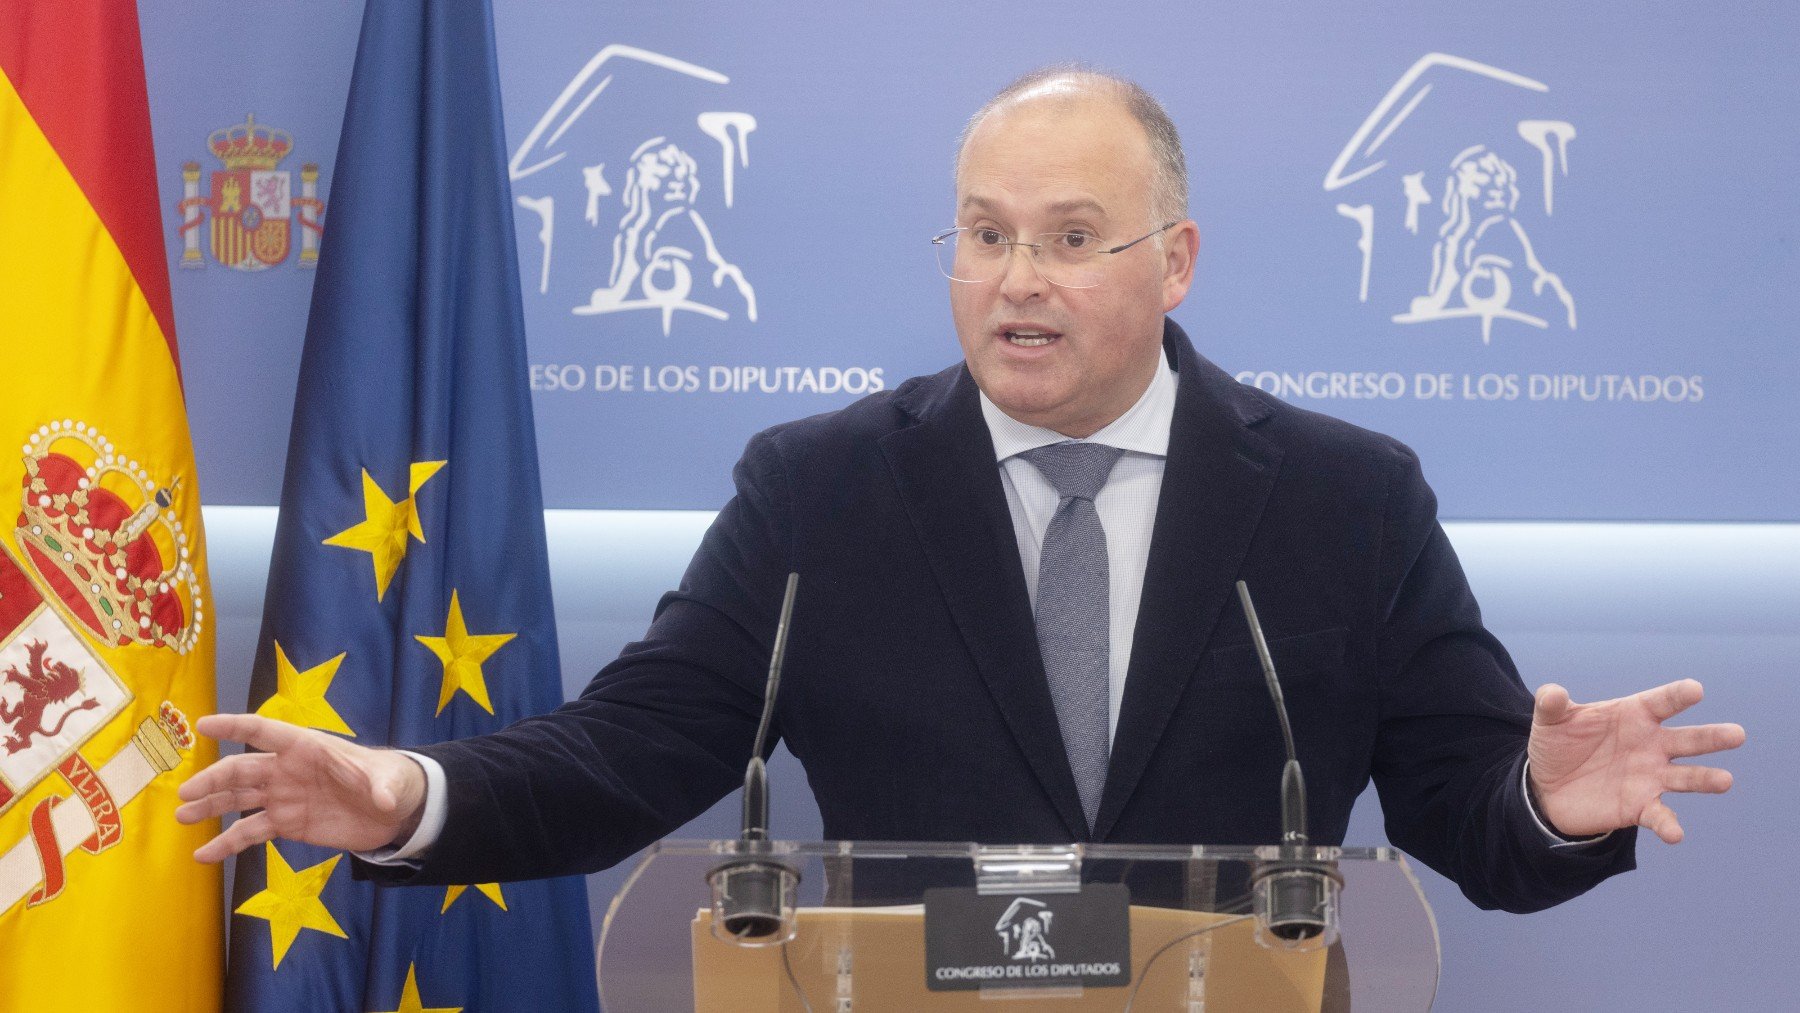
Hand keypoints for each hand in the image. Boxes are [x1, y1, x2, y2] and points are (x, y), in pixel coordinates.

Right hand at [176, 713, 427, 862]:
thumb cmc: (390, 782)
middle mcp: (287, 770)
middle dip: (213, 780)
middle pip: (242, 770)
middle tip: (185, 794)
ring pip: (238, 799)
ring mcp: (284, 797)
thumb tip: (382, 799)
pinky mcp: (287, 824)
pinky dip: (226, 843)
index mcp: (307, 748)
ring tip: (182, 816)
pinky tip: (203, 855)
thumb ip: (381, 787)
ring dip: (210, 806)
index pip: (265, 731)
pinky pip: (250, 832)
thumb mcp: (389, 782)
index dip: (236, 726)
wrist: (395, 812)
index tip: (203, 725)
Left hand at [1528, 679, 1744, 843]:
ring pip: (1686, 777)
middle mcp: (1650, 746)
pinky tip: (1675, 834)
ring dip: (1705, 779)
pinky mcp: (1640, 806)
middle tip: (1737, 734)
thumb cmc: (1558, 745)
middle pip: (1687, 739)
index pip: (1661, 702)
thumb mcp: (1549, 722)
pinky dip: (1668, 825)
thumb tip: (1552, 693)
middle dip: (1711, 737)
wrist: (1547, 787)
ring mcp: (1650, 777)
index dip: (1678, 695)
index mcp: (1633, 716)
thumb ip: (1551, 705)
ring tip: (1725, 781)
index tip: (1696, 689)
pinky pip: (1660, 816)